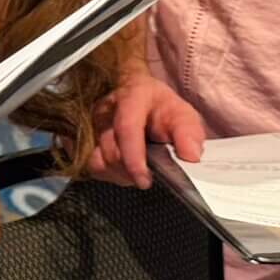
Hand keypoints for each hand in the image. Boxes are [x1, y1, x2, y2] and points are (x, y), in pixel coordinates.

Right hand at [90, 72, 205, 187]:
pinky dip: (111, 174)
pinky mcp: (88, 140)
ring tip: (140, 171)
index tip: (145, 180)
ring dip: (122, 174)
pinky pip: (94, 166)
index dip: (133, 158)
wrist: (140, 99)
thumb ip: (189, 133)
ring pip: (101, 161)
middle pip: (112, 151)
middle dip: (132, 171)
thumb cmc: (162, 109)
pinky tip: (125, 171)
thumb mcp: (182, 115)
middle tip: (151, 176)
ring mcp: (93, 126)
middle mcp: (106, 111)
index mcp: (132, 98)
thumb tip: (192, 156)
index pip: (126, 128)